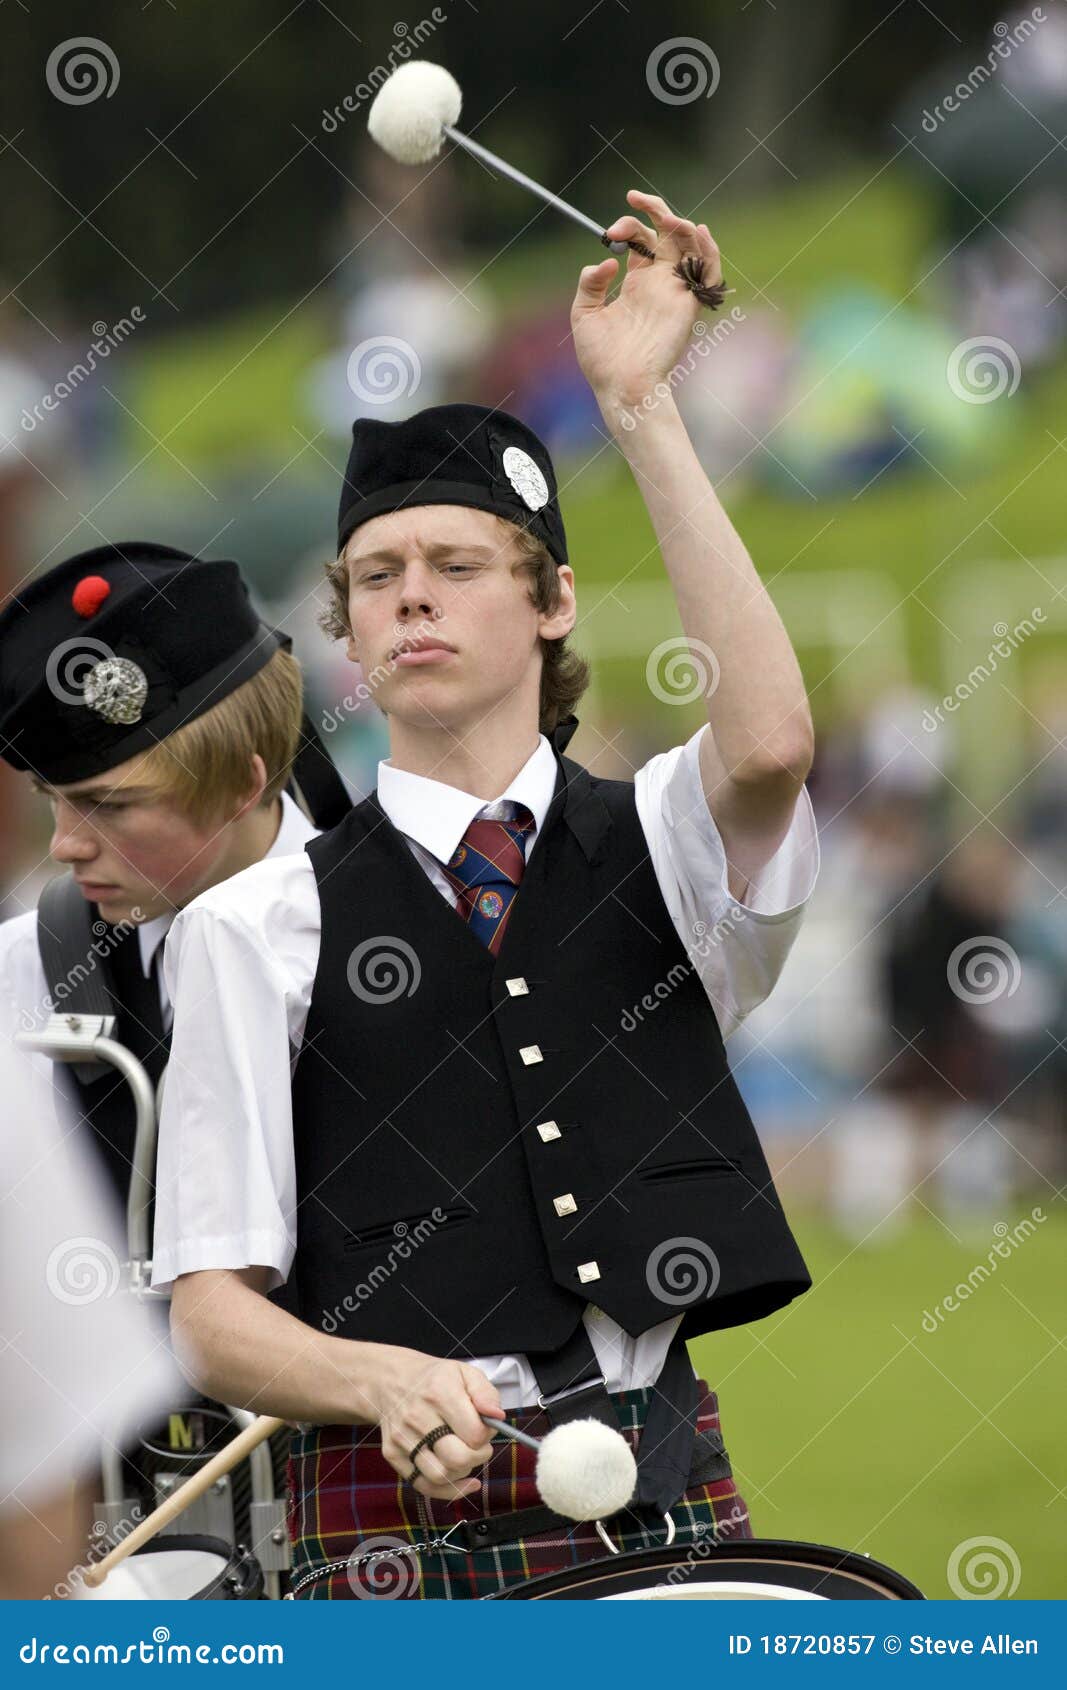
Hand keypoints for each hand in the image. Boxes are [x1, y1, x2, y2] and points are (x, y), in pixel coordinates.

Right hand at [367, 1346, 503, 1502]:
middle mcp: (417, 1416)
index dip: (487, 1435)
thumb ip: (486, 1393)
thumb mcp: (464, 1372)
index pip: (475, 1433)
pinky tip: (462, 1480)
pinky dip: (447, 1489)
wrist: (390, 1380)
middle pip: (458, 1459)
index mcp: (439, 1392)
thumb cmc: (433, 1379)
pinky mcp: (392, 1454)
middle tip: (479, 1446)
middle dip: (478, 1457)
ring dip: (461, 1472)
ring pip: (441, 1476)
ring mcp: (402, 1438)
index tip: (486, 1427)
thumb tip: (497, 1417)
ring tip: (463, 1454)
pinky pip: (423, 1485)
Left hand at [571, 188, 721, 415]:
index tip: (610, 232)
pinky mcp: (688, 305)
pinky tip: (698, 231)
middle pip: (669, 233)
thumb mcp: (584, 314)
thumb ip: (589, 284)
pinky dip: (708, 250)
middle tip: (632, 199)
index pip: (642, 239)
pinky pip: (707, 273)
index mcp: (637, 283)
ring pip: (690, 245)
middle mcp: (660, 283)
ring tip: (662, 216)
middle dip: (653, 209)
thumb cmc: (602, 359)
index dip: (628, 225)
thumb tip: (607, 260)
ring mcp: (676, 291)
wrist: (620, 387)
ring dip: (680, 223)